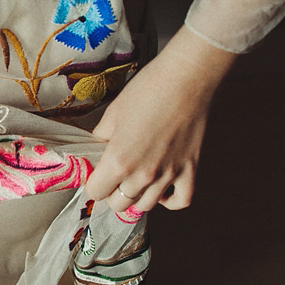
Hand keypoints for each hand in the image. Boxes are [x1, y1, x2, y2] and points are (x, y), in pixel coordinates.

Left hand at [86, 26, 235, 212]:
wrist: (187, 79)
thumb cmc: (149, 89)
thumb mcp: (113, 112)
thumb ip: (102, 137)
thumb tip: (98, 149)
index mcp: (119, 160)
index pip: (96, 192)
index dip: (94, 183)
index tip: (96, 174)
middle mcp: (143, 174)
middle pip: (119, 203)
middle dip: (112, 192)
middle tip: (114, 177)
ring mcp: (169, 175)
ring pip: (145, 205)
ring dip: (136, 196)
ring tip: (135, 180)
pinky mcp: (190, 170)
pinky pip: (180, 201)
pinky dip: (169, 200)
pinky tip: (161, 188)